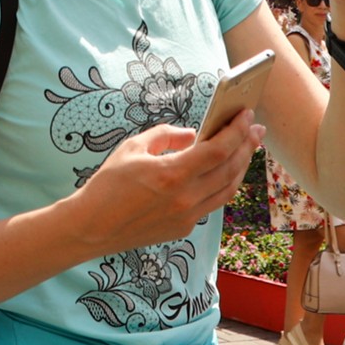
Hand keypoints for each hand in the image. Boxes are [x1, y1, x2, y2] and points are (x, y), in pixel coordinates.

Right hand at [65, 113, 261, 256]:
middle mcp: (185, 198)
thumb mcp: (133, 147)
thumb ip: (167, 135)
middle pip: (230, 169)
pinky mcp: (182, 229)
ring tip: (246, 149)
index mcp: (172, 174)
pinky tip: (224, 172)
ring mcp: (186, 217)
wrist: (89, 228)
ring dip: (240, 167)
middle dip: (247, 146)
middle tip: (256, 129)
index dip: (237, 131)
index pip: (218, 150)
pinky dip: (222, 185)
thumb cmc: (107, 185)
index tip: (247, 115)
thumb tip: (193, 134)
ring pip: (226, 189)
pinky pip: (212, 204)